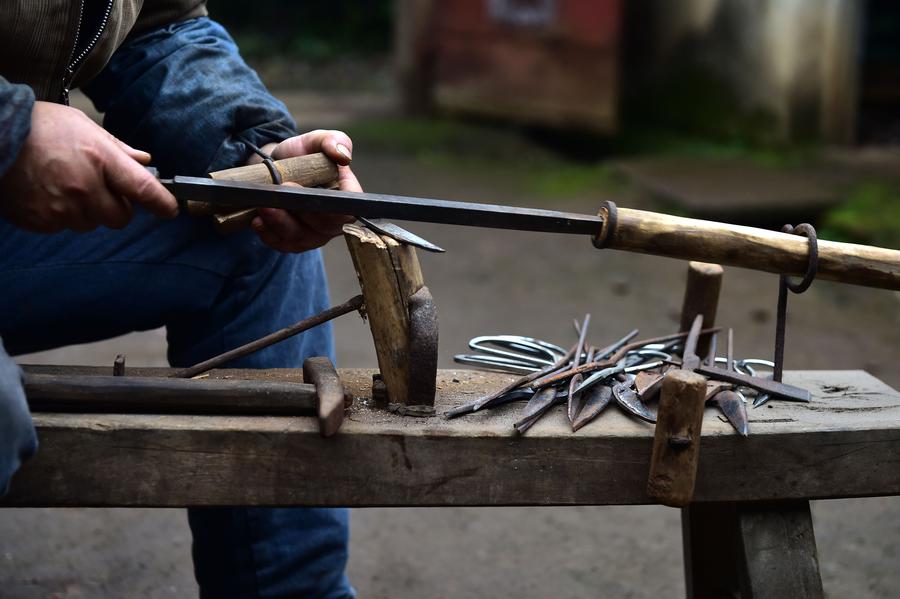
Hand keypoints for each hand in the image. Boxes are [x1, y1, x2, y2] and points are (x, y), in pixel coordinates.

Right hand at [0, 101, 177, 232]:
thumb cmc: (38, 126)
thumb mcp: (84, 126)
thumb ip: (118, 148)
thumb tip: (145, 162)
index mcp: (100, 159)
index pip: (144, 190)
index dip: (162, 203)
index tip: (171, 210)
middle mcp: (84, 187)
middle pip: (120, 218)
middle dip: (115, 207)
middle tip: (98, 189)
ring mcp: (62, 207)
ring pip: (90, 224)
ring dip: (86, 211)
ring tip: (64, 185)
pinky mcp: (41, 221)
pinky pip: (63, 228)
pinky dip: (60, 216)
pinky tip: (47, 193)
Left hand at [250, 129, 360, 252]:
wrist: (278, 166)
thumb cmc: (304, 154)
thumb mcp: (317, 140)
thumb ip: (333, 141)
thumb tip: (343, 155)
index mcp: (347, 197)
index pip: (348, 210)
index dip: (332, 206)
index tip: (309, 190)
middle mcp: (334, 221)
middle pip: (322, 226)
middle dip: (300, 212)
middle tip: (280, 192)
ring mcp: (314, 235)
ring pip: (300, 237)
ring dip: (280, 223)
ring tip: (263, 207)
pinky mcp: (294, 243)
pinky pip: (283, 245)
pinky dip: (269, 235)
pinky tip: (257, 221)